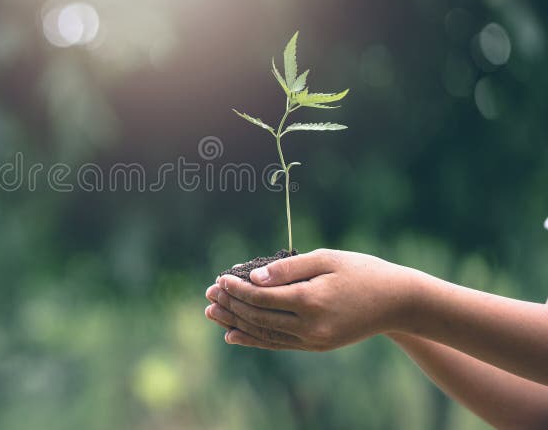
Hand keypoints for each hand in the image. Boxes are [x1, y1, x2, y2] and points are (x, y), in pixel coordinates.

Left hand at [205, 249, 417, 350]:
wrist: (398, 302)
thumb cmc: (362, 271)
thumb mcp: (326, 259)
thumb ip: (288, 268)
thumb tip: (254, 277)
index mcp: (311, 300)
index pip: (262, 296)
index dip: (237, 288)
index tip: (219, 278)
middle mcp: (310, 325)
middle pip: (258, 316)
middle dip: (231, 305)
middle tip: (208, 294)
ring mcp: (313, 340)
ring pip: (264, 333)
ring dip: (235, 323)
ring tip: (211, 313)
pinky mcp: (317, 346)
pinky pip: (278, 344)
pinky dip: (254, 339)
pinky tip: (233, 335)